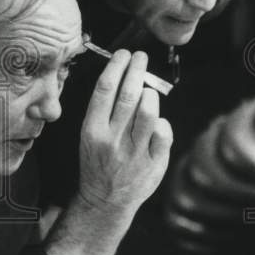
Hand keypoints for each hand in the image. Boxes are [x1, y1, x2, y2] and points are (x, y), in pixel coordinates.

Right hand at [76, 50, 172, 214]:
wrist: (105, 200)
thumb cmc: (98, 160)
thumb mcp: (89, 135)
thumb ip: (105, 110)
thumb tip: (126, 78)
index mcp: (92, 129)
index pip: (105, 89)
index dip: (116, 67)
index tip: (124, 54)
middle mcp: (112, 139)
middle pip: (128, 95)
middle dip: (137, 70)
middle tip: (141, 57)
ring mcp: (134, 152)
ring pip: (149, 112)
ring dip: (151, 95)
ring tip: (149, 91)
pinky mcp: (153, 164)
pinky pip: (164, 133)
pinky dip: (162, 122)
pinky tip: (156, 122)